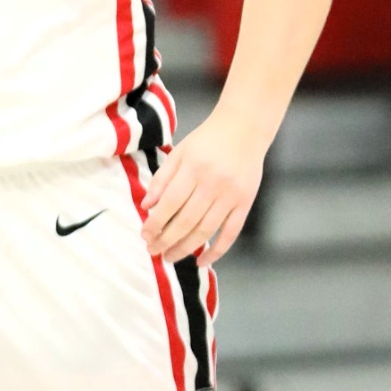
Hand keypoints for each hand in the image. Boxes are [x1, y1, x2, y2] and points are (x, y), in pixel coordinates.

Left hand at [140, 112, 264, 266]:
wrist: (245, 128)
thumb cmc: (208, 139)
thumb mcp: (180, 151)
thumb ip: (162, 178)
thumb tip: (146, 206)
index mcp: (194, 168)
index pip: (170, 203)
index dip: (156, 223)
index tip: (145, 235)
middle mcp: (213, 184)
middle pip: (187, 221)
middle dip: (167, 240)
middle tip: (153, 251)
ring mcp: (232, 195)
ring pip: (206, 230)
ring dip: (186, 248)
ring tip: (170, 257)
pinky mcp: (246, 203)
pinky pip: (231, 233)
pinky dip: (217, 251)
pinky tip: (202, 262)